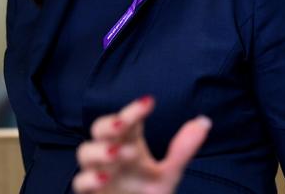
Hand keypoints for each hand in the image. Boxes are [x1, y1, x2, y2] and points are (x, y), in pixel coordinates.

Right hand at [72, 96, 210, 193]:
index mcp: (130, 143)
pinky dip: (90, 178)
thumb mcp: (169, 174)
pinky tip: (105, 177)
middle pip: (100, 128)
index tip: (149, 102)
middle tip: (123, 124)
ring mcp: (99, 172)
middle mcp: (112, 153)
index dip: (134, 109)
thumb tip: (204, 122)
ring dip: (100, 149)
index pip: (128, 119)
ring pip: (85, 151)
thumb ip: (183, 150)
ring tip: (119, 152)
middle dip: (110, 123)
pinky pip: (80, 183)